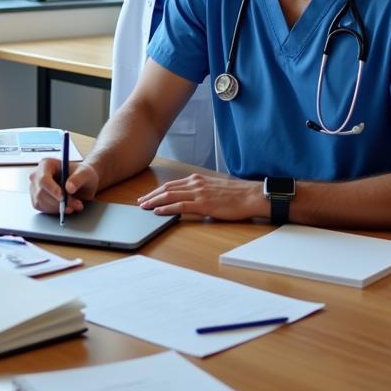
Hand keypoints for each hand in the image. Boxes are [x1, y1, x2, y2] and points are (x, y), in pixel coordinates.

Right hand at [29, 157, 98, 214]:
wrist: (82, 182)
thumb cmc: (82, 174)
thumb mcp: (85, 173)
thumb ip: (78, 179)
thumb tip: (69, 188)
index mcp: (46, 164)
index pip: (43, 179)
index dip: (51, 189)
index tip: (62, 198)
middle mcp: (37, 175)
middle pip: (41, 193)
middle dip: (58, 202)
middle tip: (76, 205)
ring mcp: (35, 188)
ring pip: (41, 202)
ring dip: (59, 208)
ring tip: (76, 206)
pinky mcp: (37, 199)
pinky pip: (43, 209)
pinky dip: (56, 211)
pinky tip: (67, 207)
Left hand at [137, 172, 263, 220]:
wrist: (250, 196)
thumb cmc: (235, 194)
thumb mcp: (214, 187)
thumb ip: (200, 190)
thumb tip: (189, 197)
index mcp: (197, 179)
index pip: (171, 184)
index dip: (157, 191)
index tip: (148, 196)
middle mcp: (195, 183)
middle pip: (167, 188)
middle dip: (151, 196)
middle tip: (140, 202)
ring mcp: (199, 193)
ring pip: (170, 196)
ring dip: (155, 201)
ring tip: (144, 207)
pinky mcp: (203, 204)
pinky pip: (180, 205)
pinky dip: (167, 208)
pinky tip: (158, 211)